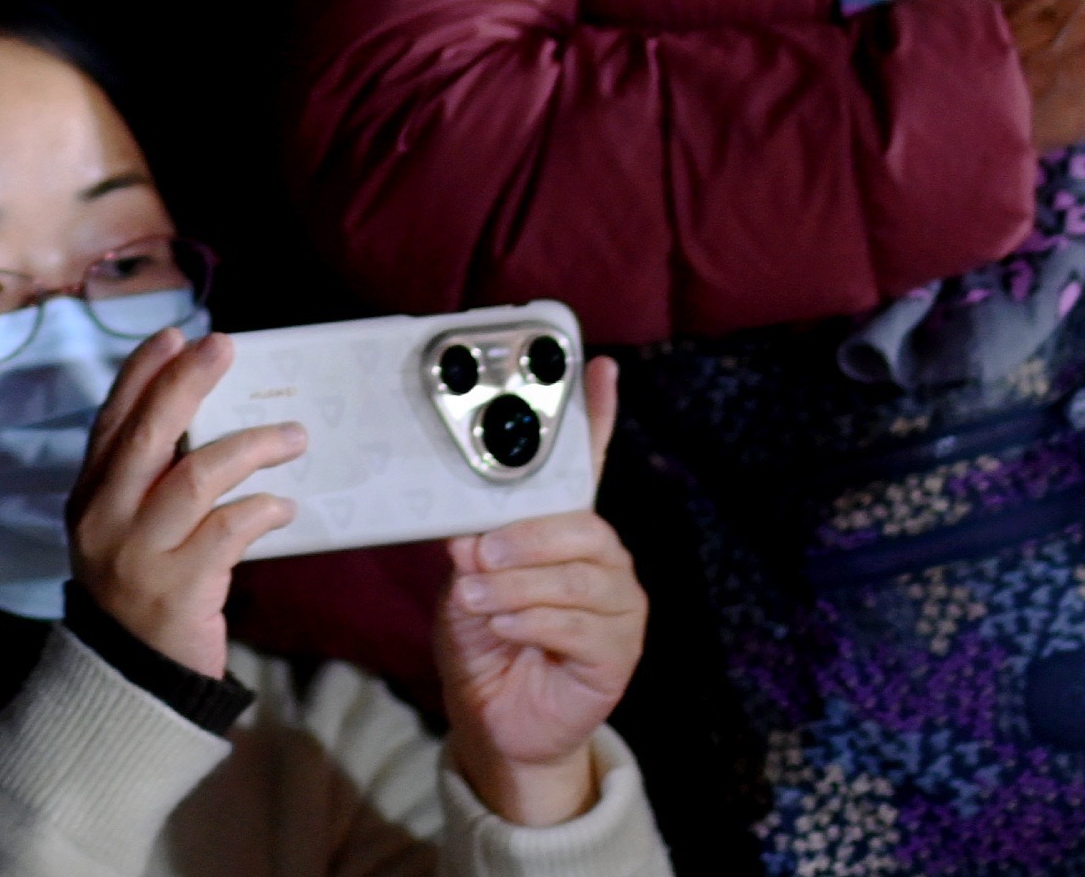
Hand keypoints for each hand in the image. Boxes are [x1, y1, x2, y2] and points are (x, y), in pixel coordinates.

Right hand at [63, 325, 301, 682]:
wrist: (133, 679)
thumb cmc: (140, 590)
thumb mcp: (124, 530)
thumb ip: (148, 482)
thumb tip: (204, 420)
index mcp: (90, 497)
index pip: (112, 421)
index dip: (141, 374)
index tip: (175, 335)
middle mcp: (106, 519)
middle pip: (147, 435)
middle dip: (187, 383)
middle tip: (224, 346)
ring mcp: (139, 555)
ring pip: (195, 477)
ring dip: (250, 446)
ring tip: (292, 435)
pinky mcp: (179, 590)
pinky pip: (228, 532)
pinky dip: (261, 510)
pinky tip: (284, 505)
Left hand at [430, 369, 645, 832]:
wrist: (495, 718)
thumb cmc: (483, 637)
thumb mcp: (465, 581)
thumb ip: (473, 548)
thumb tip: (469, 536)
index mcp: (563, 530)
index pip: (586, 466)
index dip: (596, 416)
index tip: (600, 367)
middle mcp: (601, 559)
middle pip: (582, 525)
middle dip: (526, 536)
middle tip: (477, 551)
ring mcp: (617, 604)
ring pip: (578, 576)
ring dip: (519, 584)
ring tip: (478, 595)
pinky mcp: (619, 650)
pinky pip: (580, 624)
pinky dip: (532, 621)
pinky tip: (505, 627)